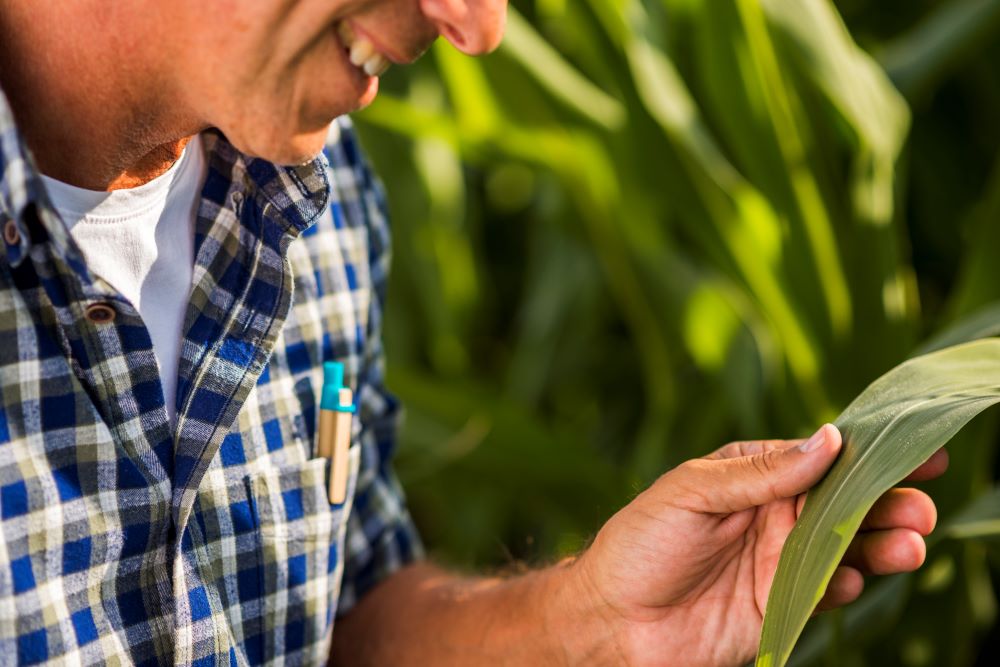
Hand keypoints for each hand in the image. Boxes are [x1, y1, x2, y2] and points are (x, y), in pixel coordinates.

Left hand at [569, 424, 945, 666]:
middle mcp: (771, 513)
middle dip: (887, 502)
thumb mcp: (691, 492)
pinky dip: (847, 583)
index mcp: (751, 473)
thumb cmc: (639, 545)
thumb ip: (759, 471)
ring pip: (845, 546)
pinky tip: (853, 579)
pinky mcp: (779, 604)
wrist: (612, 623)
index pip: (819, 457)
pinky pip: (825, 591)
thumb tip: (828, 439)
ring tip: (907, 545)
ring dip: (880, 544)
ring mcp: (777, 559)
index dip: (867, 453)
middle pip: (843, 501)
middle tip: (919, 508)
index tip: (915, 452)